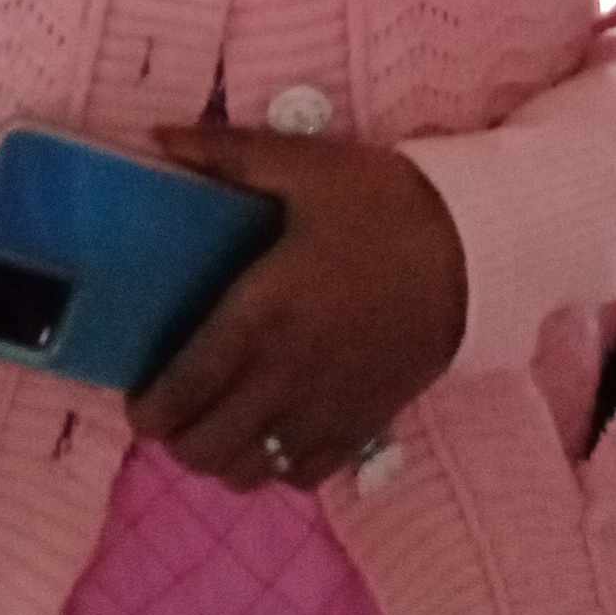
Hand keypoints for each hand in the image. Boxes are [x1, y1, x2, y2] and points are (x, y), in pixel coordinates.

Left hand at [126, 125, 467, 491]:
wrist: (478, 247)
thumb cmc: (385, 204)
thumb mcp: (305, 166)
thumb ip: (226, 155)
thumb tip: (158, 137)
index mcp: (260, 315)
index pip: (182, 391)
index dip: (148, 410)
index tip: (137, 400)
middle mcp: (285, 377)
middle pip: (206, 447)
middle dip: (176, 438)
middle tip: (174, 408)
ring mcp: (326, 410)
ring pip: (248, 472)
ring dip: (221, 457)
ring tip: (218, 423)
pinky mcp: (365, 426)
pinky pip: (301, 478)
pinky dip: (275, 468)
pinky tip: (273, 434)